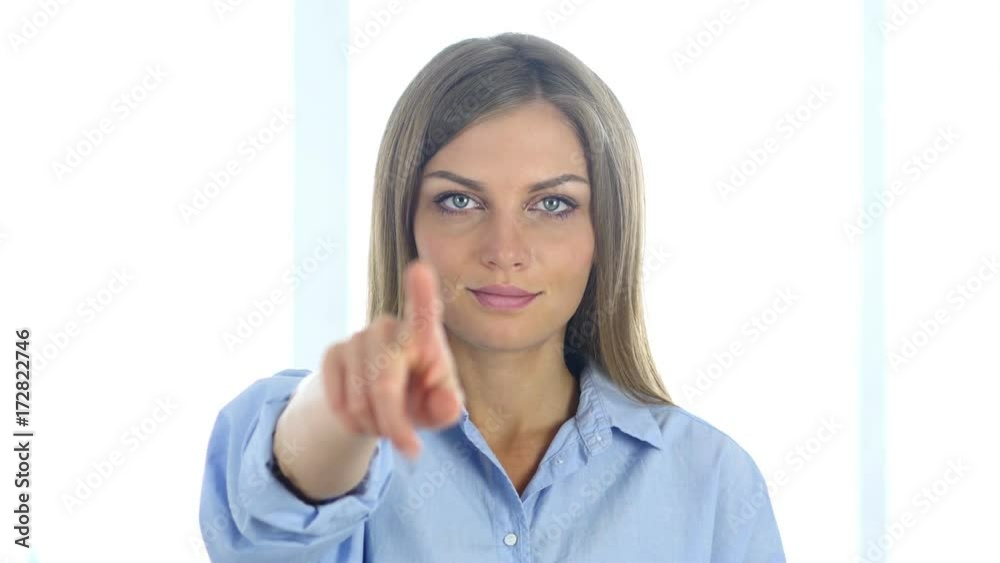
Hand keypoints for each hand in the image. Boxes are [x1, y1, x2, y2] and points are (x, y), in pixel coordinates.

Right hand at [319, 259, 463, 458]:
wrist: (379, 403)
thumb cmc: (422, 399)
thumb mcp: (440, 408)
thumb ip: (448, 407)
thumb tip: (450, 404)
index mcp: (424, 336)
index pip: (424, 312)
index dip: (421, 293)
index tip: (419, 269)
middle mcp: (390, 328)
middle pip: (384, 383)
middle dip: (393, 423)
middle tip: (407, 447)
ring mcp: (359, 338)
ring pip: (358, 397)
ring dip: (373, 423)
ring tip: (384, 423)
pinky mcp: (333, 353)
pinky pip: (337, 399)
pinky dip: (352, 421)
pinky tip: (362, 416)